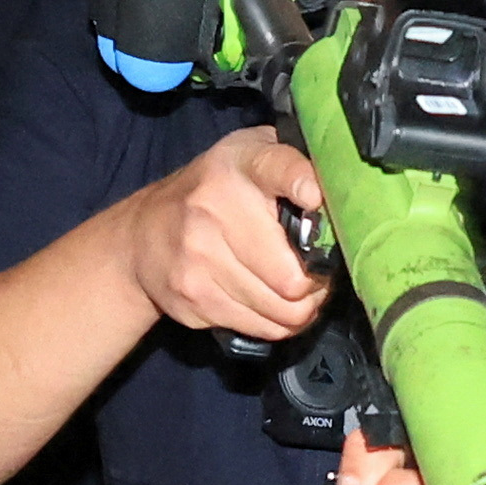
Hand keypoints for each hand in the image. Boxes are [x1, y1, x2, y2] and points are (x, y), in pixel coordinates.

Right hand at [115, 125, 324, 343]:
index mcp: (240, 165)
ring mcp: (199, 258)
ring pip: (284, 311)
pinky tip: (269, 302)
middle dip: (317, 283)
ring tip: (295, 289)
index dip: (305, 185)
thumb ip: (295, 163)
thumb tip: (343, 191)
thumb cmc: (216, 192)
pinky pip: (263, 328)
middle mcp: (214, 209)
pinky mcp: (193, 298)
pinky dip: (276, 322)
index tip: (315, 197)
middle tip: (316, 274)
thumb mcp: (251, 155)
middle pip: (295, 277)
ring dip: (301, 308)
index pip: (280, 168)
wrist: (143, 235)